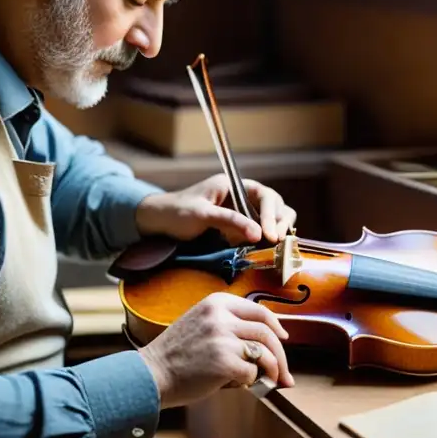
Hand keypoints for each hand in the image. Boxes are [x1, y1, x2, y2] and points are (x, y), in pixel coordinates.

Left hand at [135, 174, 296, 244]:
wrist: (157, 223)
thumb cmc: (176, 212)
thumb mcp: (201, 215)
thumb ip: (229, 221)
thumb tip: (258, 234)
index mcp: (234, 186)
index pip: (265, 195)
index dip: (272, 214)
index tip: (270, 235)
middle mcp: (242, 197)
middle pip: (275, 206)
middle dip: (280, 223)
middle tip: (277, 242)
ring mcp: (241, 212)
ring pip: (272, 219)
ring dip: (276, 232)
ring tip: (274, 247)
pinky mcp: (238, 228)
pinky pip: (260, 232)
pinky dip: (266, 241)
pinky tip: (265, 251)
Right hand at [138, 293, 294, 408]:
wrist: (151, 374)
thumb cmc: (176, 355)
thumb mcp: (201, 325)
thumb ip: (229, 327)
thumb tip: (268, 345)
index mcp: (216, 303)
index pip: (259, 310)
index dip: (276, 326)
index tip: (283, 338)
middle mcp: (221, 316)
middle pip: (267, 332)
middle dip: (281, 355)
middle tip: (284, 373)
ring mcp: (223, 338)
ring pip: (265, 353)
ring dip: (272, 371)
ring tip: (270, 382)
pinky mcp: (224, 361)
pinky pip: (252, 372)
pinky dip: (249, 381)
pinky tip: (236, 384)